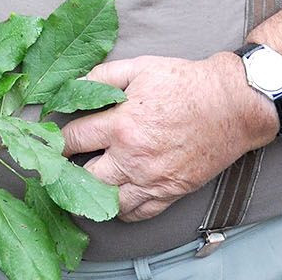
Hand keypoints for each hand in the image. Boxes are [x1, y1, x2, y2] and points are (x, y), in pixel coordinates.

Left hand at [59, 52, 274, 221]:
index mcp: (120, 125)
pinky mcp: (170, 191)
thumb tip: (72, 85)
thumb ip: (101, 77)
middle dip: (70, 169)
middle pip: (84, 177)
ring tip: (86, 182)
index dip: (56, 139)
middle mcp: (132, 158)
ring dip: (94, 193)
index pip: (72, 140)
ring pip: (109, 201)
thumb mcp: (139, 68)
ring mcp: (152, 179)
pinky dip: (121, 209)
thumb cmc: (185, 83)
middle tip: (63, 164)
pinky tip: (114, 195)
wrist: (231, 104)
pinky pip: (137, 213)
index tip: (51, 140)